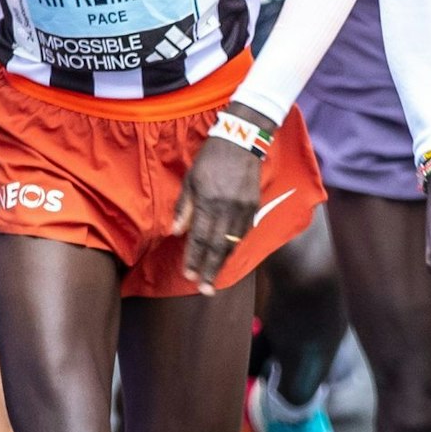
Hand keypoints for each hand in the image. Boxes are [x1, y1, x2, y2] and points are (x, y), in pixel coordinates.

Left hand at [174, 106, 268, 295]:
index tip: (189, 276)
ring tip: (215, 279)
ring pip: (232, 242)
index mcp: (207, 201)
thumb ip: (184, 207)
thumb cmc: (210, 159)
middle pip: (217, 246)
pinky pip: (243, 231)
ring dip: (222, 262)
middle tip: (204, 290)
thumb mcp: (191, 179)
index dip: (194, 259)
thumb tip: (177, 232)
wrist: (242, 141)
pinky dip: (234, 246)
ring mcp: (242, 208)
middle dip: (209, 269)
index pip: (199, 237)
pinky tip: (228, 255)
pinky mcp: (253, 205)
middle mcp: (226, 208)